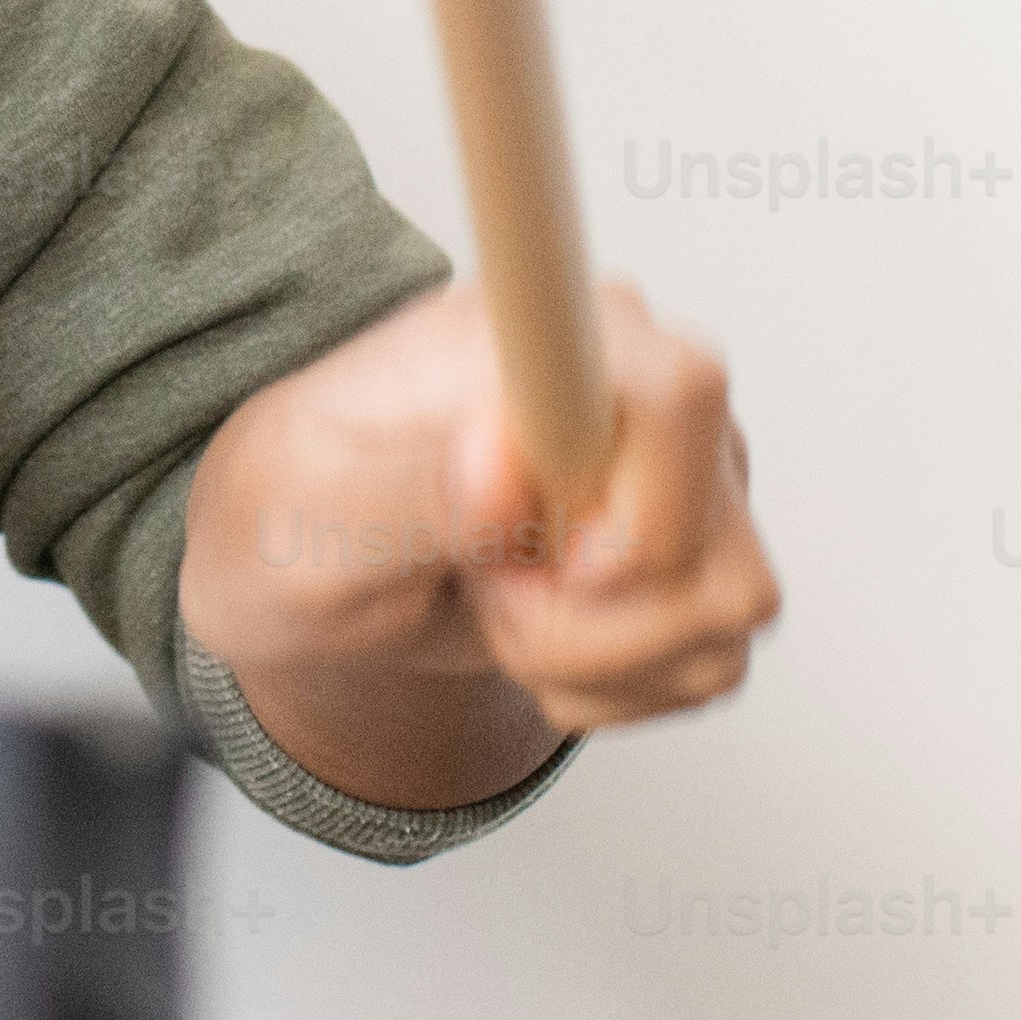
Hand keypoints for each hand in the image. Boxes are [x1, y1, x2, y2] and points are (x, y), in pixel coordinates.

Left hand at [177, 275, 776, 810]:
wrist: (306, 563)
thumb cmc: (293, 509)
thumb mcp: (301, 513)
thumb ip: (401, 492)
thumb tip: (500, 465)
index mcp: (542, 333)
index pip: (679, 385)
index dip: (639, 506)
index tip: (553, 562)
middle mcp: (635, 383)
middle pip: (712, 533)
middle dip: (587, 617)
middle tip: (484, 587)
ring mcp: (684, 468)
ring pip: (728, 605)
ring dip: (599, 657)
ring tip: (501, 609)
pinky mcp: (699, 551)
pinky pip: (713, 660)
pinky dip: (617, 686)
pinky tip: (538, 642)